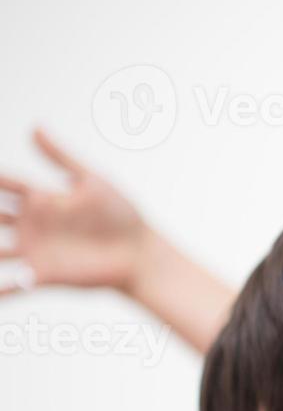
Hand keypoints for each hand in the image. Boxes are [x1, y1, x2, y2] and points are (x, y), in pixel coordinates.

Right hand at [0, 130, 150, 297]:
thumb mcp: (92, 182)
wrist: (140, 253)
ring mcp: (33, 249)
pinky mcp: (42, 274)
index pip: (3, 185)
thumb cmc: (121, 215)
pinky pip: (10, 284)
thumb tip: (33, 126)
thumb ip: (61, 158)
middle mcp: (30, 224)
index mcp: (40, 198)